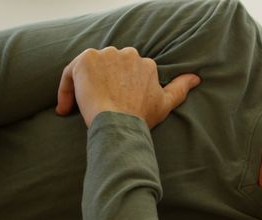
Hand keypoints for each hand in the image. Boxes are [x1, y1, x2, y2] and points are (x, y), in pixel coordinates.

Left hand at [56, 46, 200, 127]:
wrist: (119, 123)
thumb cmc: (142, 116)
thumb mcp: (166, 103)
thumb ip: (180, 88)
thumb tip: (196, 78)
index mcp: (145, 63)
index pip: (126, 70)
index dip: (119, 87)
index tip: (114, 103)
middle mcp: (127, 54)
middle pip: (109, 65)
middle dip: (103, 82)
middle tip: (99, 105)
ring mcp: (106, 55)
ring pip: (90, 67)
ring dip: (85, 84)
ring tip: (81, 108)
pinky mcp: (85, 60)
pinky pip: (70, 72)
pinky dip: (66, 88)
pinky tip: (65, 107)